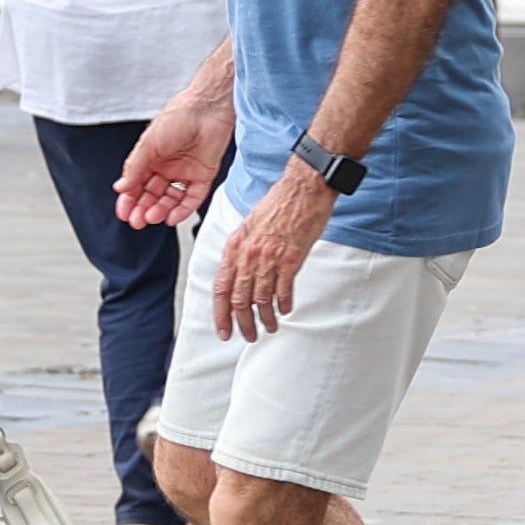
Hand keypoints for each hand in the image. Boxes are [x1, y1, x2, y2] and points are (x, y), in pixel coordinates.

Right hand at [114, 95, 234, 228]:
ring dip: (161, 210)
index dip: (130, 200)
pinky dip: (183, 209)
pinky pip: (192, 197)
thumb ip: (135, 167)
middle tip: (137, 221)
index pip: (137, 184)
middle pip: (153, 194)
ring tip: (153, 217)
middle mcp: (167, 166)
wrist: (208, 108)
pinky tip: (172, 217)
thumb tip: (121, 187)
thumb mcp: (149, 144)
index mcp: (151, 157)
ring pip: (171, 198)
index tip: (124, 213)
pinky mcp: (203, 175)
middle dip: (144, 208)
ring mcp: (185, 172)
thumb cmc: (178, 116)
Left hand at [211, 160, 335, 340]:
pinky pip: (283, 290)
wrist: (303, 188)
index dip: (220, 314)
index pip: (221, 288)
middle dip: (243, 323)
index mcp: (235, 245)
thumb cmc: (279, 203)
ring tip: (269, 326)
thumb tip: (239, 273)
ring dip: (265, 318)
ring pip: (261, 299)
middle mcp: (248, 253)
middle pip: (239, 299)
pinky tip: (285, 309)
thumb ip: (242, 250)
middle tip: (248, 335)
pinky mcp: (291, 258)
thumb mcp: (249, 225)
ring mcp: (269, 257)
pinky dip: (283, 304)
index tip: (224, 330)